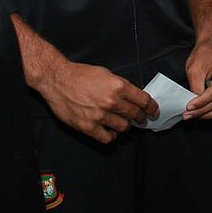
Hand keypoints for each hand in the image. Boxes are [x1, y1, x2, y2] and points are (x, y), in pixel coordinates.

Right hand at [37, 60, 158, 144]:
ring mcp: (99, 116)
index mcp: (118, 86)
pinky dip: (111, 136)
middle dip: (140, 117)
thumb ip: (121, 86)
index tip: (154, 111)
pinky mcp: (88, 127)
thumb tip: (132, 97)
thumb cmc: (81, 74)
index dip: (151, 108)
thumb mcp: (107, 74)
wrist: (57, 80)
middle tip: (140, 119)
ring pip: (123, 127)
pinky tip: (110, 132)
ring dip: (125, 126)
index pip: (143, 100)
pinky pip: (107, 138)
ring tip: (122, 123)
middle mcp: (111, 102)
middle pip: (135, 114)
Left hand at [184, 43, 211, 119]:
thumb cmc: (204, 54)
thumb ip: (195, 87)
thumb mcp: (194, 68)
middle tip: (188, 115)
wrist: (211, 47)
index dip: (201, 102)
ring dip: (210, 114)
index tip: (189, 108)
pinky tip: (204, 112)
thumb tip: (194, 105)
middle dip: (202, 111)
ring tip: (196, 116)